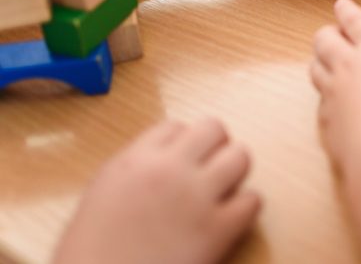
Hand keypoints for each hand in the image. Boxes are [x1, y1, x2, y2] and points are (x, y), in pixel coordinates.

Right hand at [54, 119, 259, 263]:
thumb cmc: (90, 254)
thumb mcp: (103, 194)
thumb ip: (136, 168)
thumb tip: (168, 156)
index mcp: (135, 160)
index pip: (176, 127)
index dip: (182, 145)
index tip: (181, 164)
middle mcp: (169, 170)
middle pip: (214, 129)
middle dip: (216, 148)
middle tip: (209, 172)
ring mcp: (196, 197)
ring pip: (241, 157)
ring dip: (235, 172)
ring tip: (223, 192)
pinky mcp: (218, 229)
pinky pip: (252, 200)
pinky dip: (245, 209)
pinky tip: (229, 221)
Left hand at [310, 0, 360, 168]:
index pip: (357, 21)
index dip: (348, 10)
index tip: (341, 4)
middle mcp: (349, 67)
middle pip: (325, 40)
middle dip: (328, 33)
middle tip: (332, 33)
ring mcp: (333, 95)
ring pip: (315, 69)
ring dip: (320, 63)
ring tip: (326, 63)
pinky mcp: (326, 123)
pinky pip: (320, 105)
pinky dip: (326, 102)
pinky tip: (335, 108)